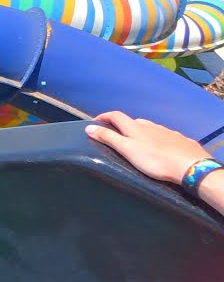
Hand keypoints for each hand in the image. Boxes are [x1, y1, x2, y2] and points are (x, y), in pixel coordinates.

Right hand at [86, 111, 209, 183]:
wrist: (191, 166)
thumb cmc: (155, 159)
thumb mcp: (127, 150)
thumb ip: (109, 138)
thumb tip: (89, 127)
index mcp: (135, 127)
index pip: (116, 115)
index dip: (104, 117)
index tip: (95, 122)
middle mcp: (151, 126)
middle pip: (133, 121)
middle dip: (122, 126)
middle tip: (116, 136)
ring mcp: (167, 132)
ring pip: (150, 128)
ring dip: (140, 132)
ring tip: (137, 143)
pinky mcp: (180, 140)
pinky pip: (165, 135)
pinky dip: (157, 138)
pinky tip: (161, 148)